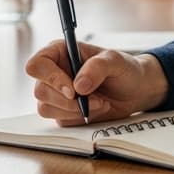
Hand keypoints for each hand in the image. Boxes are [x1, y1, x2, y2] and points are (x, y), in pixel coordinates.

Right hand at [24, 40, 169, 124]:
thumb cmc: (125, 69)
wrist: (136, 90)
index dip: (50, 78)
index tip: (73, 90)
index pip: (37, 65)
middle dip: (69, 101)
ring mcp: (56, 93)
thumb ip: (97, 67)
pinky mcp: (62, 111)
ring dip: (75, 110)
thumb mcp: (116, 61)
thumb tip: (78, 86)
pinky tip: (96, 109)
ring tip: (100, 102)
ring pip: (46, 108)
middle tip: (95, 99)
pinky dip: (80, 118)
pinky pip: (61, 120)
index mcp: (60, 52)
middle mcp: (54, 72)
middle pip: (40, 91)